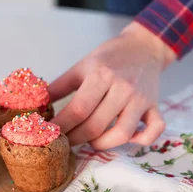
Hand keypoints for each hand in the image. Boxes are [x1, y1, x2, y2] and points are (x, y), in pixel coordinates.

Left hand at [48, 22, 176, 149]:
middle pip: (96, 125)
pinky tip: (126, 139)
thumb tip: (37, 105)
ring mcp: (141, 99)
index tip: (50, 133)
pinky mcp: (155, 107)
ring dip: (102, 144)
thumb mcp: (83, 65)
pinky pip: (153, 130)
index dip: (61, 126)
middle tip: (66, 141)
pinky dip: (141, 140)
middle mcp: (123, 88)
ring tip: (91, 140)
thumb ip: (60, 85)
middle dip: (75, 139)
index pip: (78, 109)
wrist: (144, 47)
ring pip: (122, 134)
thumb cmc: (111, 57)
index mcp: (102, 75)